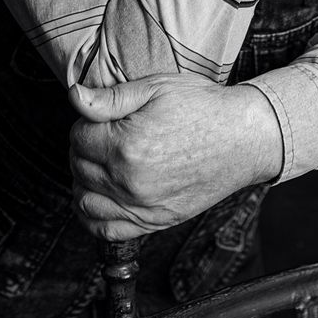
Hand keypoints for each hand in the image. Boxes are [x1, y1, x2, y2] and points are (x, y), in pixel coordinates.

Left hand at [68, 73, 282, 241]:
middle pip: (79, 167)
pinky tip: (102, 196)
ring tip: (102, 162)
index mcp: (126, 145)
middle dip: (84, 148)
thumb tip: (74, 97)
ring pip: (85, 200)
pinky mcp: (155, 221)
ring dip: (85, 180)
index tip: (103, 116)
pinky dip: (94, 216)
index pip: (78, 136)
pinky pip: (106, 230)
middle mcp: (129, 181)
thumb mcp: (156, 88)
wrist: (243, 136)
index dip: (87, 121)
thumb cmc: (204, 107)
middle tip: (104, 133)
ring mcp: (142, 206)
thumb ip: (110, 98)